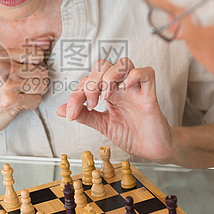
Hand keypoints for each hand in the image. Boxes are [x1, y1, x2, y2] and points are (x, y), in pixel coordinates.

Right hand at [0, 39, 49, 135]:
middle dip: (37, 82)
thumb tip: (47, 42)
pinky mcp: (12, 100)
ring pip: (41, 86)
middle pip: (42, 72)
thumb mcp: (3, 66)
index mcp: (2, 56)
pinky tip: (19, 103)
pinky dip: (31, 104)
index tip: (26, 72)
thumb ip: (23, 56)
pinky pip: (37, 100)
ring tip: (21, 94)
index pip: (37, 54)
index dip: (36, 65)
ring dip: (35, 93)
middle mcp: (5, 67)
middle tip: (22, 87)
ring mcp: (8, 84)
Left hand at [57, 58, 179, 162]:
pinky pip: (147, 73)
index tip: (71, 112)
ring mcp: (135, 89)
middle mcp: (121, 87)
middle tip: (90, 103)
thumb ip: (84, 116)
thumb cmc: (132, 135)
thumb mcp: (102, 125)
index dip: (76, 93)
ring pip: (123, 63)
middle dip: (91, 83)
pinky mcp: (150, 95)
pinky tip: (125, 88)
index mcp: (109, 92)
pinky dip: (135, 75)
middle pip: (103, 65)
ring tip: (105, 97)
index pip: (89, 79)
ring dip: (109, 76)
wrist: (153, 150)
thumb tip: (60, 111)